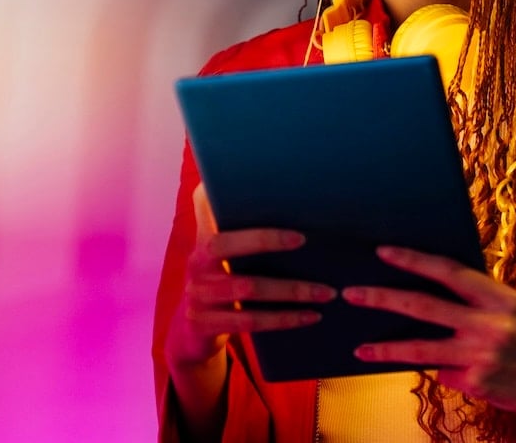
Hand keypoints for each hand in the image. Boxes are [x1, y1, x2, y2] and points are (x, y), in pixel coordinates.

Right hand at [165, 183, 336, 369]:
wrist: (188, 332)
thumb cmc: (214, 280)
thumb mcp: (212, 251)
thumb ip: (222, 220)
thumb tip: (242, 182)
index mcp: (203, 243)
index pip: (219, 226)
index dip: (256, 230)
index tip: (298, 234)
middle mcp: (196, 267)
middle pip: (229, 252)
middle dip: (269, 243)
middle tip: (310, 247)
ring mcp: (199, 298)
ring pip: (248, 291)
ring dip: (290, 292)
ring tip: (326, 293)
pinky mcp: (206, 326)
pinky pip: (249, 322)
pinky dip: (283, 320)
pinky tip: (310, 317)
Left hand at [341, 246, 515, 442]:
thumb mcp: (507, 307)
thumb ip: (474, 296)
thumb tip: (425, 283)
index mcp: (498, 296)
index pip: (448, 271)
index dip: (413, 260)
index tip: (383, 252)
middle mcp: (490, 323)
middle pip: (424, 306)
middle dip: (383, 298)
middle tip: (351, 294)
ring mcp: (482, 354)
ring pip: (422, 348)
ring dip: (386, 347)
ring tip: (360, 347)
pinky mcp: (477, 382)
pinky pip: (441, 372)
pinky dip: (435, 370)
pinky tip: (438, 370)